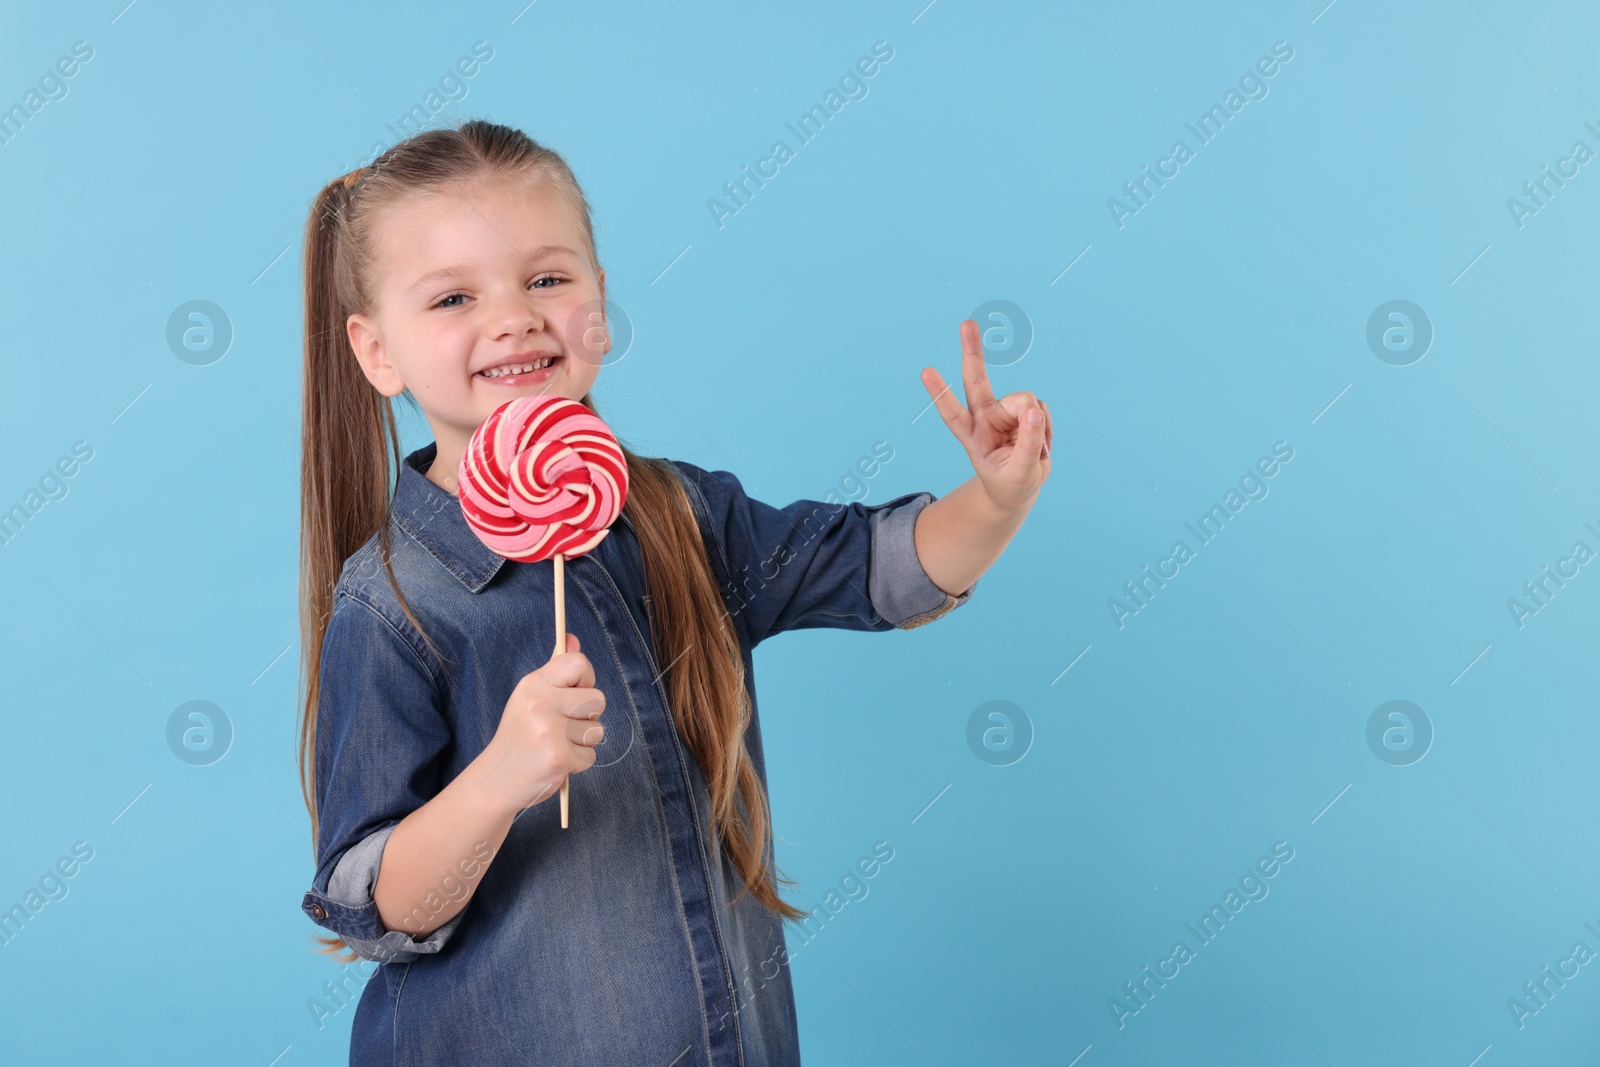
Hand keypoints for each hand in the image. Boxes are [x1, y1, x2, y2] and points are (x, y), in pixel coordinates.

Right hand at [477, 633, 606, 813]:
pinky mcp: (558, 757)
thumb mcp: (530, 698)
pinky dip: (578, 763)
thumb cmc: (518, 738)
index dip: (585, 680)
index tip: (573, 694)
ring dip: (582, 742)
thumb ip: (556, 670)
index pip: (579, 663)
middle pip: (598, 699)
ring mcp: (549, 731)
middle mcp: (540, 702)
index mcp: (533, 684)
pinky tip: (555, 762)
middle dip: (587, 716)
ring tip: (556, 746)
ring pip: (597, 730)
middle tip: (562, 727)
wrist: (494, 781)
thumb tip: (573, 639)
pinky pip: (591, 756)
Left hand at [920, 319, 1052, 512]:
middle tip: (967, 323)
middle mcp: (985, 417)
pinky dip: (1046, 428)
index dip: (940, 393)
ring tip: (1034, 450)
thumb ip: (1028, 443)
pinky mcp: (1023, 410)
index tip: (926, 371)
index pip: (952, 412)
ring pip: (1027, 402)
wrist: (1020, 489)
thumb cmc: (1011, 484)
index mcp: (972, 435)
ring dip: (1039, 427)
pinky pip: (1042, 410)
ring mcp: (1004, 411)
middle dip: (972, 352)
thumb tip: (1036, 410)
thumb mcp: (1020, 473)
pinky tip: (1040, 442)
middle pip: (977, 381)